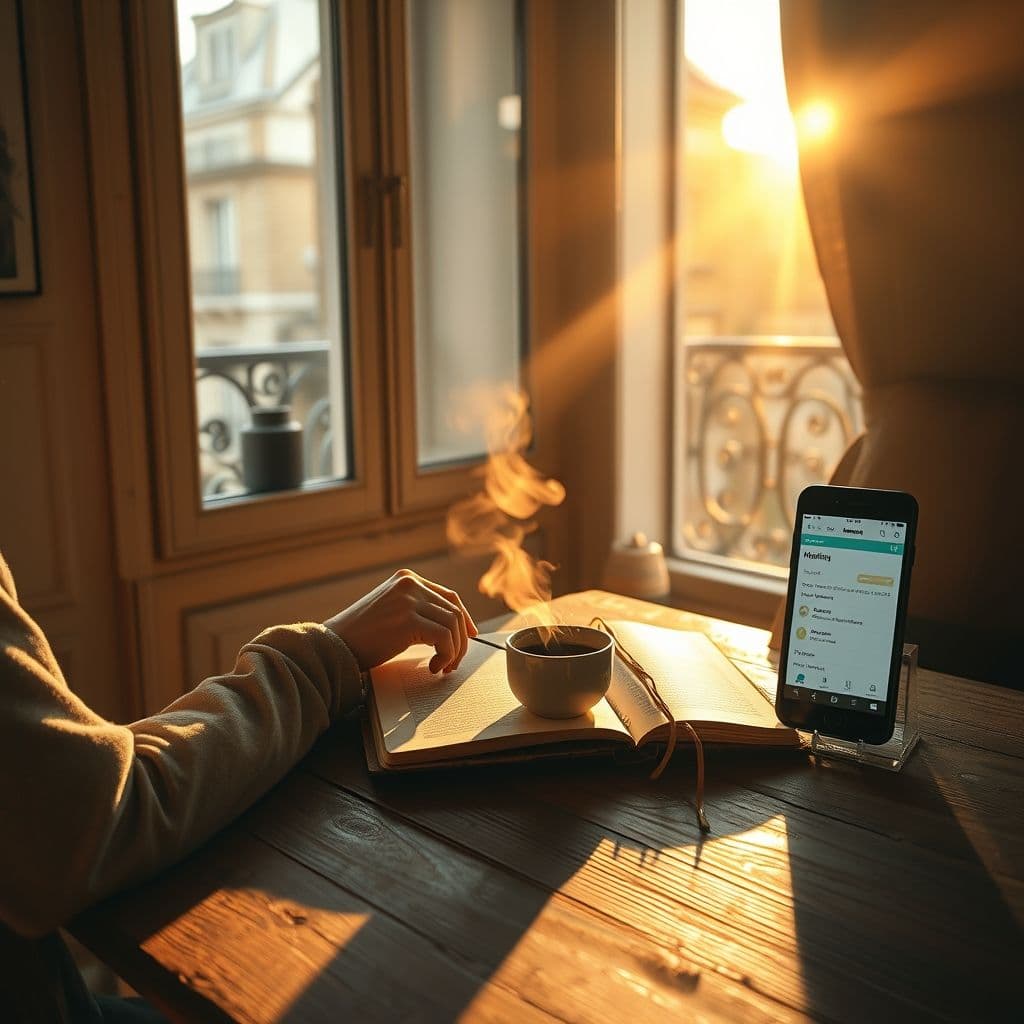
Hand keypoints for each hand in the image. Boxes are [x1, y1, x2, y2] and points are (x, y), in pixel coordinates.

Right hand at [325, 569, 477, 673]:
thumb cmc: (359, 637)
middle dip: (460, 640)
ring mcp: (409, 599)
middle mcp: (410, 584)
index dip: (464, 618)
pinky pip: (444, 637)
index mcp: (406, 579)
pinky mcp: (408, 619)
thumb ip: (416, 611)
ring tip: (442, 667)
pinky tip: (433, 667)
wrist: (332, 646)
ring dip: (454, 650)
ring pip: (453, 624)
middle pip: (455, 611)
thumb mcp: (391, 612)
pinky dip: (445, 655)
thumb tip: (449, 627)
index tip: (470, 636)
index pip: (448, 596)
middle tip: (453, 663)